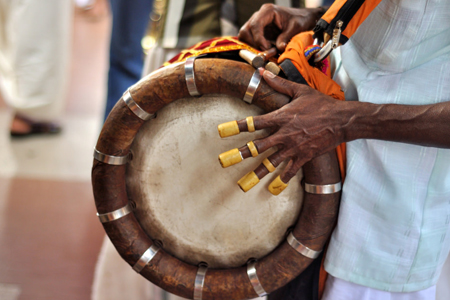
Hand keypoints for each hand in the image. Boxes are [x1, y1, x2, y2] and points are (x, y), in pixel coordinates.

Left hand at [219, 70, 349, 190]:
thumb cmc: (321, 104)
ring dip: (257, 173)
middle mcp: (284, 134)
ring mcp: (293, 148)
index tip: (222, 131)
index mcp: (281, 117)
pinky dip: (282, 179)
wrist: (342, 120)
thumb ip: (279, 83)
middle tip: (225, 161)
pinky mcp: (303, 157)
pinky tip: (274, 187)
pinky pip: (290, 170)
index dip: (237, 127)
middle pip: (258, 146)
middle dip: (241, 153)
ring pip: (271, 162)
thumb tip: (263, 72)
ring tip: (244, 183)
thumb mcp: (300, 90)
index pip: (254, 123)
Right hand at [238, 4, 325, 51]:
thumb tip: (278, 49)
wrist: (303, 19)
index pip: (255, 25)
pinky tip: (265, 50)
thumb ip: (286, 37)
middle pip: (245, 31)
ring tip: (265, 51)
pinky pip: (249, 40)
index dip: (258, 39)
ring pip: (244, 36)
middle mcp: (259, 15)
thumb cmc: (300, 20)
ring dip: (252, 46)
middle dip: (252, 44)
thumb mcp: (295, 28)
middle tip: (264, 52)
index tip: (266, 48)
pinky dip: (254, 47)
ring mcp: (257, 23)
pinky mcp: (258, 31)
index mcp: (268, 11)